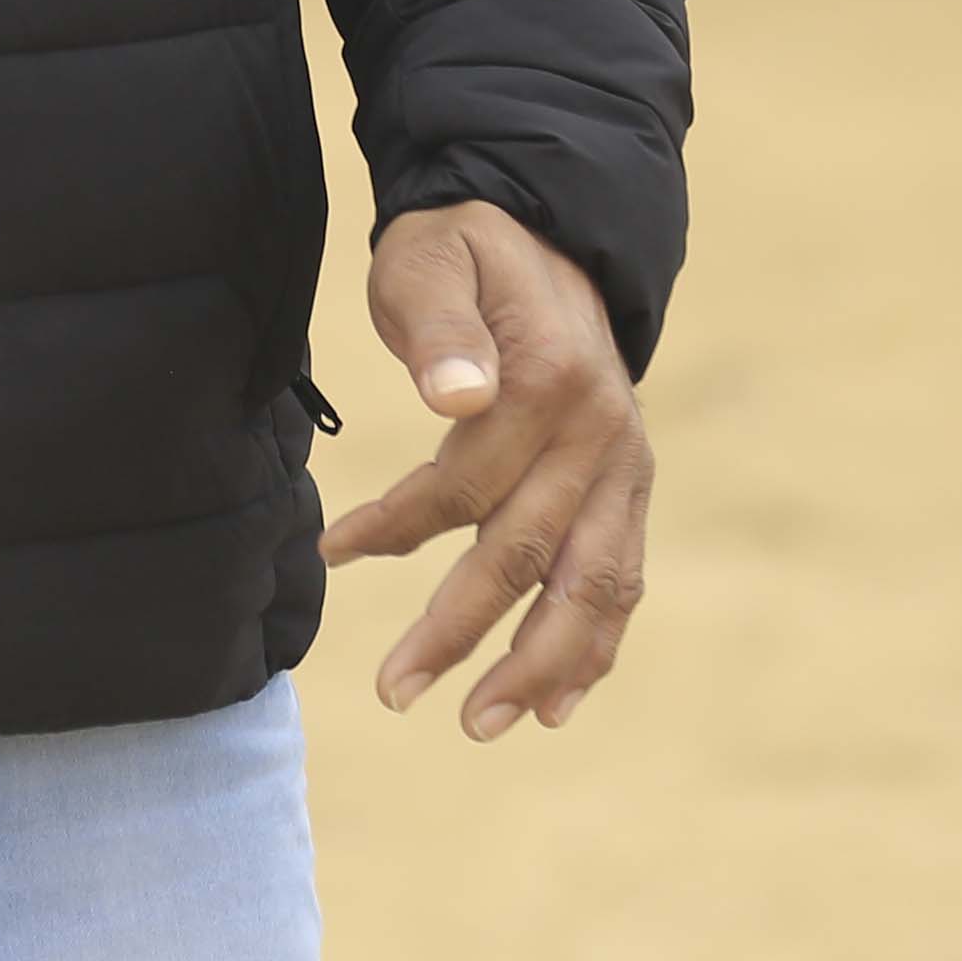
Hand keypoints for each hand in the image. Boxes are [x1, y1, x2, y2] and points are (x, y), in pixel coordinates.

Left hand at [317, 198, 653, 742]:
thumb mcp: (432, 260)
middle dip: (460, 633)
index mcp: (551, 379)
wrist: (547, 233)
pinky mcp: (631, 488)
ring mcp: (626, 466)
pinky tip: (553, 707)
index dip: (395, 526)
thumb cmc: (465, 253)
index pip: (467, 484)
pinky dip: (594, 649)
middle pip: (529, 554)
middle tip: (394, 692)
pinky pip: (622, 580)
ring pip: (592, 588)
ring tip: (479, 727)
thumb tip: (457, 399)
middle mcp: (602, 433)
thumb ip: (441, 327)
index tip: (330, 552)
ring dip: (538, 668)